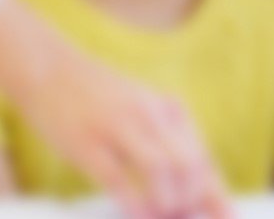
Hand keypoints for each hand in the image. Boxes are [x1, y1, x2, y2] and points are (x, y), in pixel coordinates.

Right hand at [0, 0, 232, 217]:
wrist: (48, 69)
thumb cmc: (96, 97)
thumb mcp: (140, 109)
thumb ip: (163, 141)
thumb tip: (184, 187)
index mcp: (168, 110)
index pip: (203, 160)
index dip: (214, 196)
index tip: (224, 217)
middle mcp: (150, 115)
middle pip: (191, 166)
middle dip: (192, 202)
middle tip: (180, 217)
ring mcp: (119, 127)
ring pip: (162, 172)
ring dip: (166, 203)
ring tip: (159, 215)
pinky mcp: (88, 143)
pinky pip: (120, 180)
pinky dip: (134, 204)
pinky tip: (136, 215)